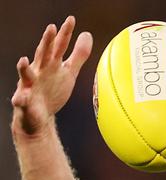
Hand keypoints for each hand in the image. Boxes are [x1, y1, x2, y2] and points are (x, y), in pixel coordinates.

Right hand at [11, 16, 92, 136]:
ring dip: (24, 67)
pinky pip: (21, 100)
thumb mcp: (69, 72)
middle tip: (51, 27)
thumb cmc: (53, 91)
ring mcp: (30, 85)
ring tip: (24, 60)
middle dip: (46, 42)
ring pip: (26, 74)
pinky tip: (20, 97)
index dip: (65, 33)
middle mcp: (39, 71)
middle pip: (43, 55)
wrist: (39, 116)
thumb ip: (78, 55)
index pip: (58, 46)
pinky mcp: (25, 101)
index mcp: (51, 64)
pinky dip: (21, 98)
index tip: (71, 19)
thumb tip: (87, 35)